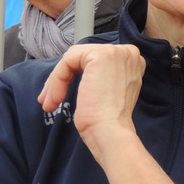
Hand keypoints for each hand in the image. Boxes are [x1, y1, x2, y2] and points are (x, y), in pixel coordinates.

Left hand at [38, 45, 145, 163]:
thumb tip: (73, 71)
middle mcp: (129, 52)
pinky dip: (57, 81)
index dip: (75, 75)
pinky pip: (67, 62)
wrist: (110, 131)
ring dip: (57, 81)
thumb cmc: (108, 119)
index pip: (95, 60)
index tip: (61, 96)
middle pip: (83, 56)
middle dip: (63, 78)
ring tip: (51, 102)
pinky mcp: (101, 55)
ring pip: (72, 58)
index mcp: (134, 62)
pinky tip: (55, 99)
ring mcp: (117, 52)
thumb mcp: (108, 90)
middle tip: (50, 100)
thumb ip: (102, 75)